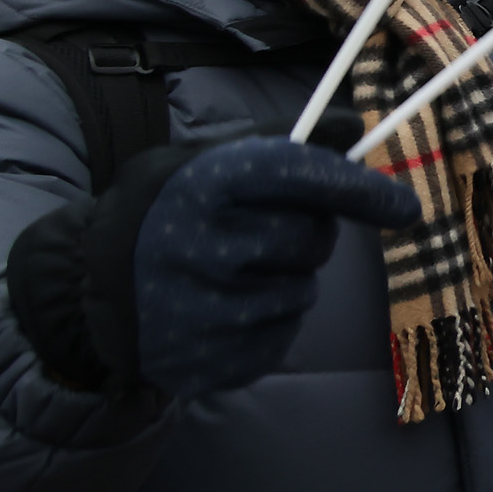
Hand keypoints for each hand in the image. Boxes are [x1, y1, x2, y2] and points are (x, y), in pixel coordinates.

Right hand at [132, 138, 420, 395]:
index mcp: (204, 186)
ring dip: (286, 278)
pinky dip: (269, 321)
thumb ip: (283, 141)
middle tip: (267, 228)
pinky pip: (282, 337)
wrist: (85, 287)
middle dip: (308, 231)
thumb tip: (355, 126)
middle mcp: (204, 251)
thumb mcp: (205, 157)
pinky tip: (225, 308)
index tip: (406, 208)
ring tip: (233, 271)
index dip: (361, 191)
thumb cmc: (162, 207)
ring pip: (301, 291)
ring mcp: (204, 315)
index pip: (302, 179)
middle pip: (312, 239)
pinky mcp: (210, 365)